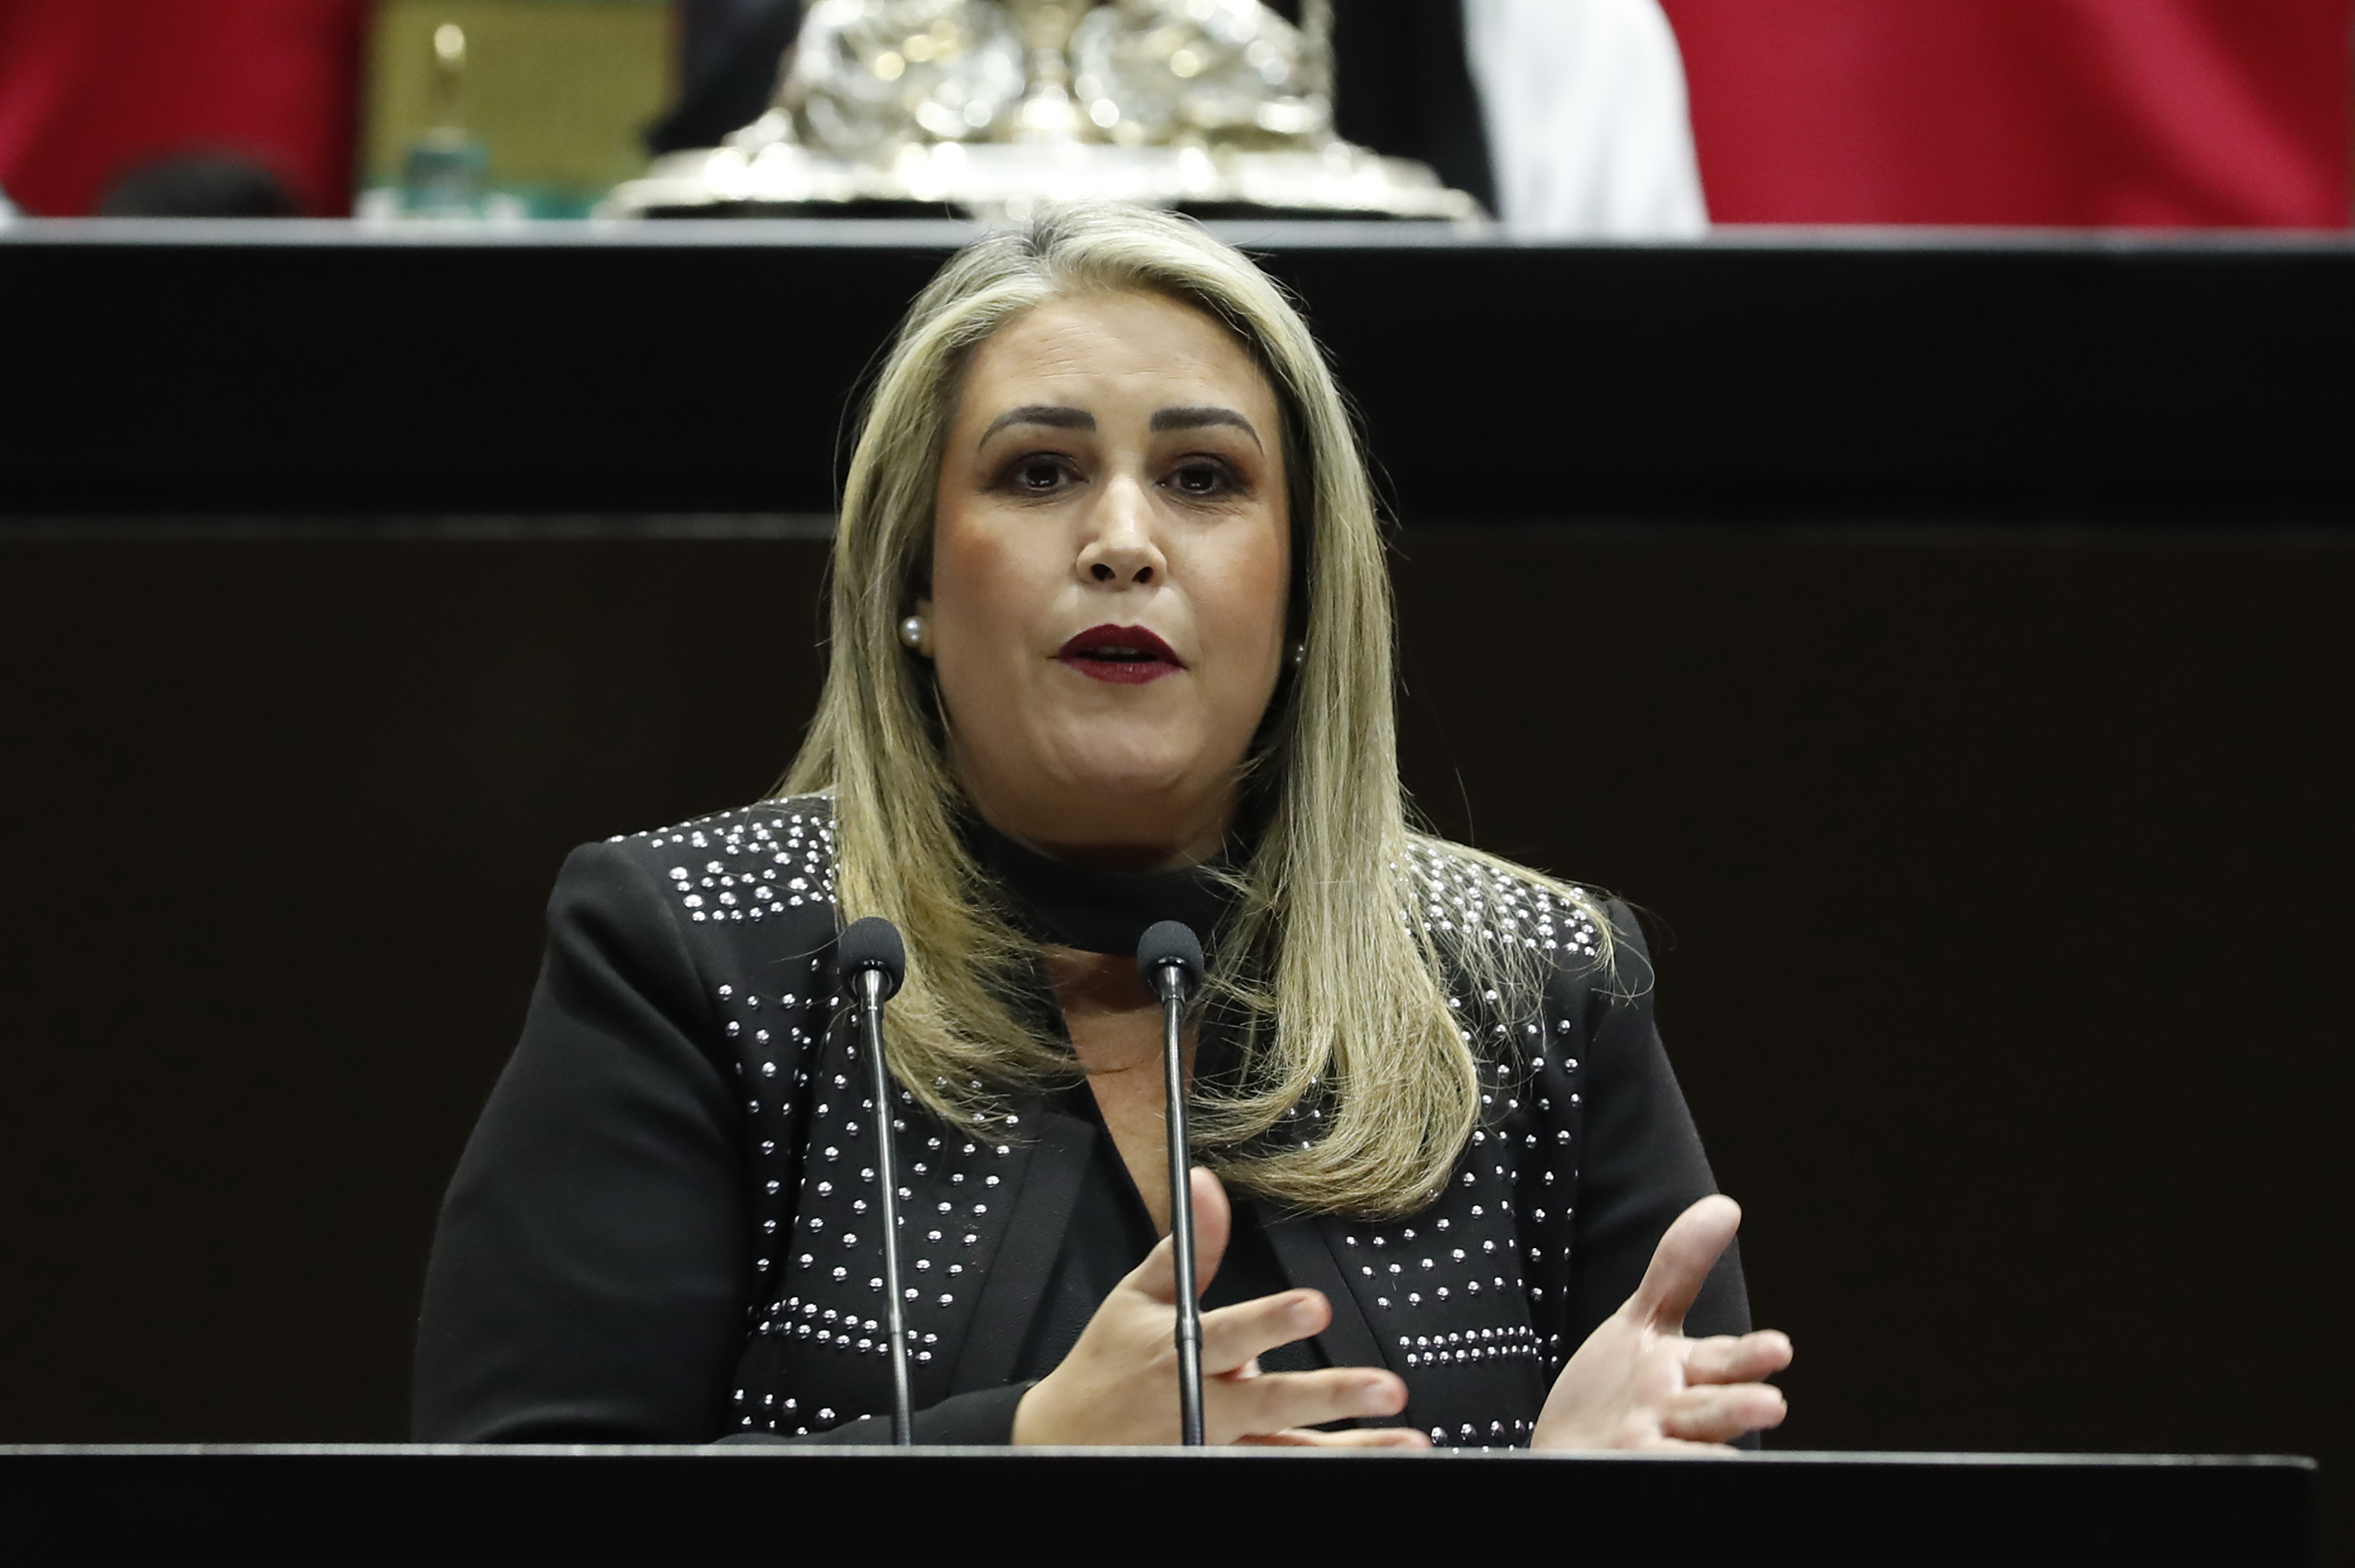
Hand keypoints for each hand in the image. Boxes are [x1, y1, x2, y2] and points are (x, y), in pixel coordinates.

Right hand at [1014, 1168, 1427, 1447]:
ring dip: (1353, 1448)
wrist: (1066, 1441)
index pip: (1232, 1333)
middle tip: (1386, 1389)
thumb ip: (1188, 1246)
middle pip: (1274, 1403)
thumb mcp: (1138, 1297)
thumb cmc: (1107, 1363)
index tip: (1314, 1304)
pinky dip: (1335, 1467)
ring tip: (1405, 1440)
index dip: (1272, 1320)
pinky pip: (1285, 1469)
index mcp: (1183, 1354)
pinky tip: (1381, 1459)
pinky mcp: (1227, 1470)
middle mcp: (1207, 1406)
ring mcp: (1220, 1446)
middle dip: (1332, 1396)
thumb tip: (1208, 1183)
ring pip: (1291, 1451)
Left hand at [1532, 1195, 1792, 1449]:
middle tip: (1771, 1405)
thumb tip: (1726, 1206)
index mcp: (1687, 1372)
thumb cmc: (1619, 1391)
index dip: (1749, 1357)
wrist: (1569, 1455)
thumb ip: (1681, 1267)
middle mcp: (1676, 1412)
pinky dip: (1665, 1474)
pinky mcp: (1620, 1471)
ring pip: (1684, 1447)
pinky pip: (1644, 1471)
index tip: (1779, 1350)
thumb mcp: (1644, 1323)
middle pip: (1712, 1408)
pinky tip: (1672, 1478)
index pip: (1725, 1362)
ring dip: (1708, 1449)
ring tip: (1730, 1452)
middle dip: (1739, 1406)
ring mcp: (1649, 1445)